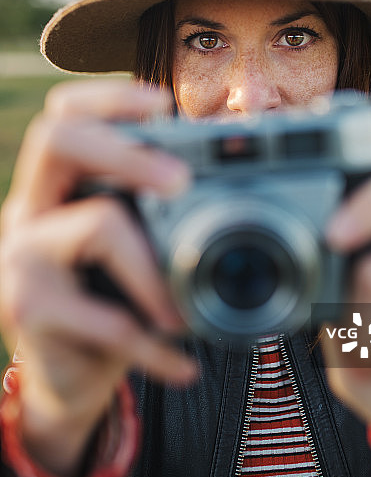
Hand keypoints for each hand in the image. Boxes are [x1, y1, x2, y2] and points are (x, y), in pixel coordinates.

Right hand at [0, 80, 196, 476]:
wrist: (66, 378)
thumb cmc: (112, 301)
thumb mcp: (135, 253)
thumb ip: (159, 220)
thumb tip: (242, 196)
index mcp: (59, 186)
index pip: (67, 115)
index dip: (110, 98)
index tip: (162, 104)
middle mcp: (30, 208)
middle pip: (56, 139)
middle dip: (128, 150)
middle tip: (181, 181)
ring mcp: (21, 254)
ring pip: (98, 223)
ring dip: (157, 271)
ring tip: (185, 314)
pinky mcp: (27, 306)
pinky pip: (106, 316)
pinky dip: (155, 346)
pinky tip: (183, 365)